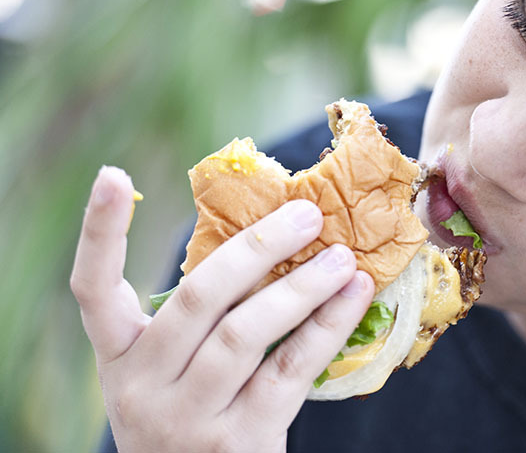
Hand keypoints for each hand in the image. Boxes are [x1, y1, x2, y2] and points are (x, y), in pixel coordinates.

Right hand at [71, 166, 374, 451]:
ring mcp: (189, 416)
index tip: (112, 175)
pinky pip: (290, 369)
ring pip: (246, 333)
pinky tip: (355, 295)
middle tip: (306, 214)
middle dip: (256, 249)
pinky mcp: (240, 439)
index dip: (99, 233)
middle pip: (197, 299)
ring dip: (301, 287)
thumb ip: (200, 318)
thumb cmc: (192, 415)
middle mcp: (143, 385)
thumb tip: (269, 238)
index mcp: (121, 358)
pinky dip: (327, 326)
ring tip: (342, 256)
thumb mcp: (173, 371)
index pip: (93, 291)